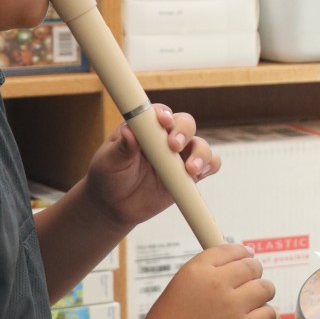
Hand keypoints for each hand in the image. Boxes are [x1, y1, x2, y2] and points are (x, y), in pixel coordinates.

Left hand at [85, 104, 221, 227]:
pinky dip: (210, 165)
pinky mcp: (189, 174)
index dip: (163, 114)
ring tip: (191, 169)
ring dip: (200, 153)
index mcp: (145, 127)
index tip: (163, 121)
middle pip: (185, 124)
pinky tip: (201, 173)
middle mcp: (165, 137)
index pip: (159, 113)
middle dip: (183, 132)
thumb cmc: (109, 176)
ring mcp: (179, 156)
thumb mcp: (109, 161)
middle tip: (174, 146)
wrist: (114, 205)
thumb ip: (121, 146)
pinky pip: (209, 165)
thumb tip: (129, 131)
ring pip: (200, 144)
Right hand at [139, 244, 275, 318]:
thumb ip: (206, 275)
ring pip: (265, 288)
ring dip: (261, 295)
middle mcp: (216, 282)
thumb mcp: (180, 287)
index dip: (242, 254)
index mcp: (197, 269)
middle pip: (252, 266)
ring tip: (251, 305)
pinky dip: (263, 317)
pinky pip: (269, 314)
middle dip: (253, 275)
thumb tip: (235, 265)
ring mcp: (232, 305)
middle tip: (248, 286)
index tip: (247, 258)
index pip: (231, 249)